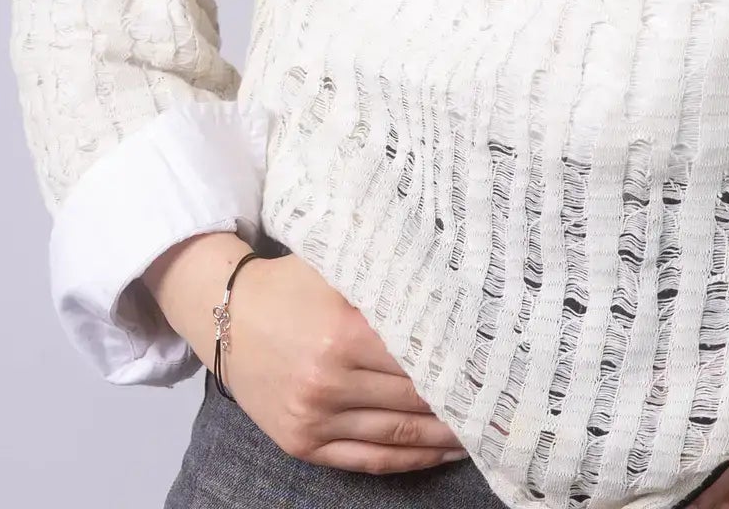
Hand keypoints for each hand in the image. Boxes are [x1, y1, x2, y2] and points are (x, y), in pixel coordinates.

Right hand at [143, 234, 470, 474]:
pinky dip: (409, 460)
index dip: (463, 364)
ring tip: (485, 429)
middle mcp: (330, 381)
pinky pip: (368, 460)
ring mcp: (315, 418)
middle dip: (462, 401)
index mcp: (345, 332)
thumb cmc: (291, 283)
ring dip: (445, 437)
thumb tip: (453, 286)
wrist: (225, 313)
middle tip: (504, 400)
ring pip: (398, 436)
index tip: (498, 365)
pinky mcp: (302, 442)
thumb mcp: (340, 268)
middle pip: (415, 399)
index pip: (422, 357)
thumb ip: (391, 280)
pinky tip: (441, 452)